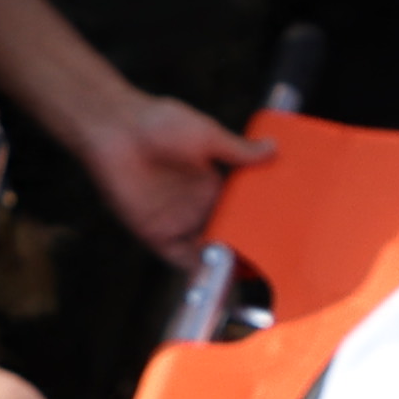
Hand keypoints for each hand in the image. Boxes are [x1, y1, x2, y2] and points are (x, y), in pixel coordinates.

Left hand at [50, 80, 266, 260]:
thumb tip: (273, 148)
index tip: (282, 234)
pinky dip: (199, 269)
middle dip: (246, 249)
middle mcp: (196, 206)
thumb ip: (239, 151)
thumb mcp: (207, 136)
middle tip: (273, 262)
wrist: (117, 129)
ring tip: (252, 275)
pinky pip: (181, 259)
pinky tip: (217, 275)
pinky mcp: (156, 234)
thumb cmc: (159, 123)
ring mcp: (177, 222)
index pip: (240, 211)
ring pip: (208, 252)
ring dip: (226, 264)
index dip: (258, 223)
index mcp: (212, 183)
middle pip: (227, 235)